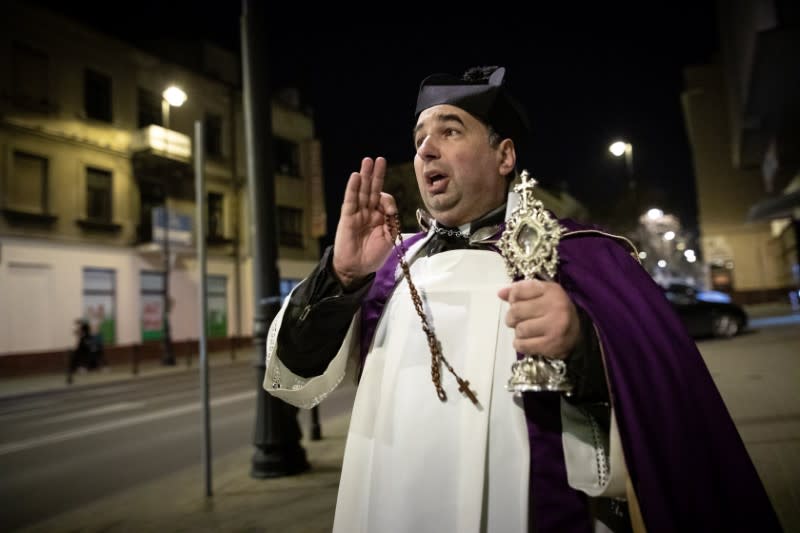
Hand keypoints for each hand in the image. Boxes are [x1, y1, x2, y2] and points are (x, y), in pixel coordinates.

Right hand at [332, 157, 397, 287]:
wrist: (356, 268)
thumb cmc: (373, 256)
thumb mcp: (389, 239)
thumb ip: (392, 222)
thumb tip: (389, 207)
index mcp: (381, 217)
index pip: (385, 201)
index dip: (388, 202)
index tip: (389, 212)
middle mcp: (369, 212)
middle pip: (373, 189)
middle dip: (376, 175)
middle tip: (379, 160)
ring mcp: (358, 213)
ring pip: (362, 191)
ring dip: (365, 176)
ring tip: (368, 161)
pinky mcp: (347, 216)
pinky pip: (350, 200)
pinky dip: (353, 188)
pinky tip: (356, 177)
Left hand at [498, 279, 580, 358]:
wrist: (577, 332)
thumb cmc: (555, 310)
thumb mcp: (542, 294)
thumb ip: (520, 291)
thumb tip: (500, 293)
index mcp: (552, 290)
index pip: (518, 290)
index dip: (513, 298)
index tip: (517, 302)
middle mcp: (555, 307)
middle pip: (515, 311)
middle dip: (512, 317)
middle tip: (518, 320)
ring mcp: (555, 327)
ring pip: (519, 329)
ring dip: (518, 332)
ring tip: (526, 330)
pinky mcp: (551, 345)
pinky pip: (523, 345)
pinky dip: (520, 344)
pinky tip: (527, 341)